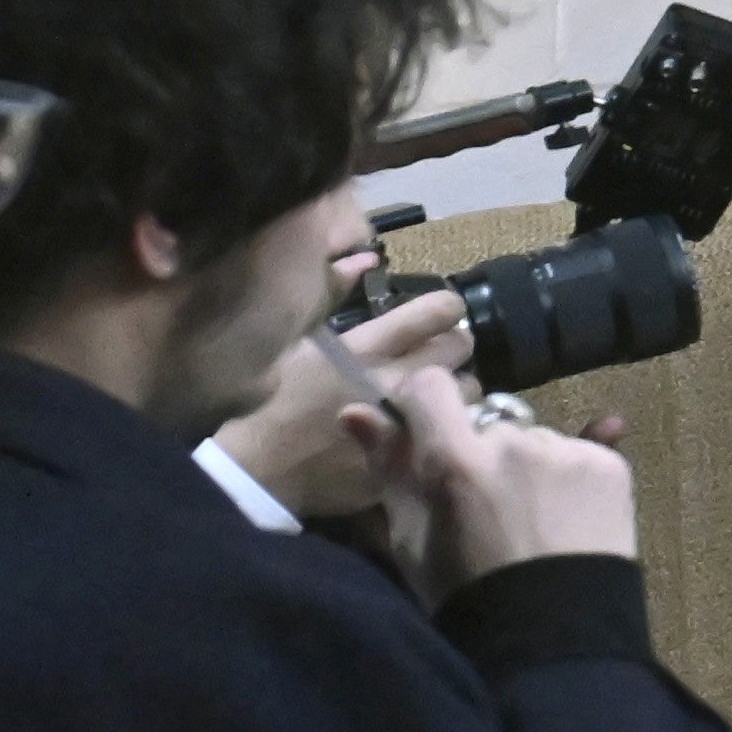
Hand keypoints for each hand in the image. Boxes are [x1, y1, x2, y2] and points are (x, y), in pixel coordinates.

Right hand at [215, 288, 467, 522]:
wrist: (263, 471)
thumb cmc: (275, 400)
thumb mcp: (300, 341)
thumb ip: (335, 297)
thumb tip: (363, 260)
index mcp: (369, 347)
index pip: (439, 310)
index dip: (447, 308)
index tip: (442, 314)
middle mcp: (396, 377)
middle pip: (461, 345)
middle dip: (454, 345)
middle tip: (438, 355)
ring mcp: (409, 419)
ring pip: (468, 390)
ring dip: (457, 388)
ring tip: (434, 395)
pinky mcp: (413, 453)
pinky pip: (452, 433)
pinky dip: (447, 427)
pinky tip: (428, 429)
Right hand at [381, 372, 641, 589]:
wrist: (553, 640)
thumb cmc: (467, 595)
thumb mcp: (412, 541)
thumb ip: (390, 469)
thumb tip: (355, 411)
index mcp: (455, 463)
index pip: (431, 388)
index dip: (423, 403)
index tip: (424, 429)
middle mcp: (514, 443)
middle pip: (488, 425)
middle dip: (482, 454)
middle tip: (485, 510)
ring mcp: (566, 453)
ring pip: (535, 440)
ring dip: (528, 468)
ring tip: (529, 525)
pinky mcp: (610, 466)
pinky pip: (580, 451)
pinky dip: (570, 478)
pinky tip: (563, 522)